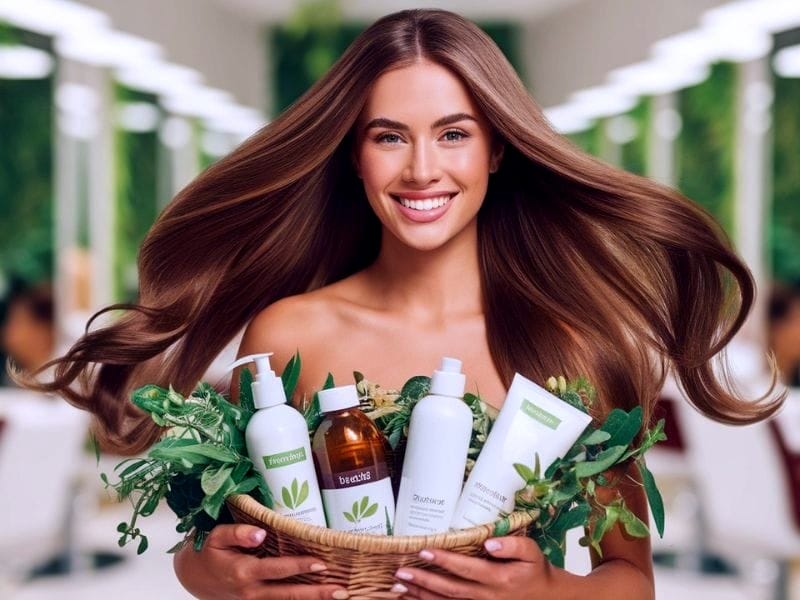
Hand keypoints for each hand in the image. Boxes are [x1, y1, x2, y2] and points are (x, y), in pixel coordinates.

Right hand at [173, 523, 349, 599]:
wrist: (192, 577)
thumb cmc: (207, 551)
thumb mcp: (216, 536)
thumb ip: (238, 533)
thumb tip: (260, 533)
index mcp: (243, 572)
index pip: (278, 569)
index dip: (300, 566)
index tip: (321, 564)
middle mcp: (251, 591)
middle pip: (288, 594)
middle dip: (316, 594)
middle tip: (341, 592)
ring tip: (339, 598)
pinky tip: (317, 599)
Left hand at [390, 536, 551, 598]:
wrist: (547, 598)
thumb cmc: (535, 571)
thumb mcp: (532, 552)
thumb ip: (511, 545)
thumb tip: (489, 542)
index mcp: (499, 579)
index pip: (466, 569)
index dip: (444, 560)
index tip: (424, 550)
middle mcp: (487, 597)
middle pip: (450, 589)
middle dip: (424, 581)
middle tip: (401, 572)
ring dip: (422, 596)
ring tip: (400, 587)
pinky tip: (414, 598)